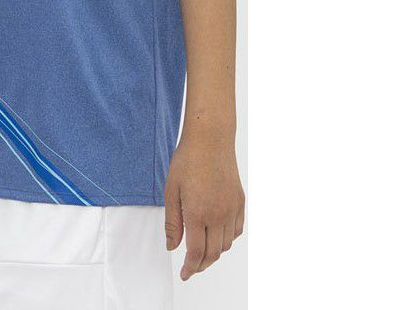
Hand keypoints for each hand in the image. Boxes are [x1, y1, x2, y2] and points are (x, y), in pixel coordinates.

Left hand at [164, 131, 244, 279]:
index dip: (190, 268)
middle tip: (191, 267)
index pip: (196, 253)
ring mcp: (232, 209)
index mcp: (198, 213)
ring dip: (214, 253)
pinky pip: (236, 230)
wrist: (210, 139)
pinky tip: (217, 235)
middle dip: (201, 265)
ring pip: (226, 244)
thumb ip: (173, 222)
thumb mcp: (171, 190)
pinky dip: (227, 239)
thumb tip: (173, 246)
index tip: (185, 274)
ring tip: (202, 251)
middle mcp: (218, 215)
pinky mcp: (240, 202)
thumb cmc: (188, 160)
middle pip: (213, 253)